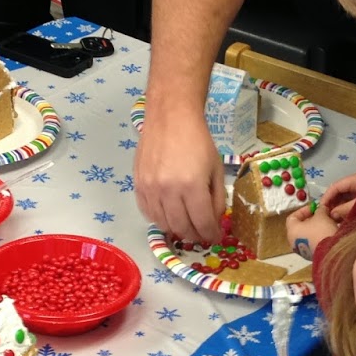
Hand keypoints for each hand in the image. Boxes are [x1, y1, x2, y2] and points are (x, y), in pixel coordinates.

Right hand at [133, 104, 225, 243]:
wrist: (170, 118)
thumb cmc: (198, 141)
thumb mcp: (216, 169)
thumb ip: (217, 199)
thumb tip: (214, 221)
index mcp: (192, 185)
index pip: (202, 223)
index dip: (211, 234)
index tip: (215, 237)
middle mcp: (169, 190)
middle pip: (182, 228)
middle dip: (195, 236)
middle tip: (202, 234)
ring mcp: (151, 189)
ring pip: (163, 224)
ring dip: (177, 230)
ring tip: (187, 226)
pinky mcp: (138, 185)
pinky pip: (148, 213)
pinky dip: (160, 220)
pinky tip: (169, 215)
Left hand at [285, 204, 337, 258]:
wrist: (330, 252)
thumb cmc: (321, 231)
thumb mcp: (321, 215)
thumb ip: (320, 210)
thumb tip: (321, 209)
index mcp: (291, 230)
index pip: (292, 217)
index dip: (303, 210)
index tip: (314, 207)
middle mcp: (293, 241)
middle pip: (300, 227)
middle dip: (311, 219)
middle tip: (321, 215)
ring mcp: (301, 250)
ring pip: (306, 235)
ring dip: (315, 228)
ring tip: (326, 223)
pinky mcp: (310, 255)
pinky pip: (312, 243)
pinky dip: (317, 237)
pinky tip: (327, 233)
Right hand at [318, 174, 355, 223]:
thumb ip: (346, 209)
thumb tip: (332, 215)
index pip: (335, 186)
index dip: (327, 197)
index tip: (321, 208)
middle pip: (339, 192)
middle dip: (332, 204)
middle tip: (327, 216)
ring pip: (344, 198)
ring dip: (338, 208)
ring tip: (333, 219)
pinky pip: (351, 202)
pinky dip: (345, 209)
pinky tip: (342, 218)